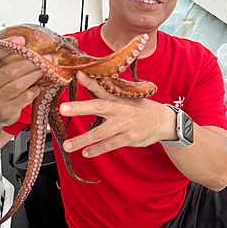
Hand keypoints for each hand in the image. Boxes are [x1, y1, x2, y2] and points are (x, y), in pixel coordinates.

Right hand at [0, 36, 47, 126]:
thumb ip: (1, 60)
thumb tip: (25, 45)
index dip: (7, 45)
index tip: (22, 40)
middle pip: (10, 71)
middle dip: (29, 63)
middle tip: (42, 59)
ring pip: (19, 85)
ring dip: (34, 76)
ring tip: (42, 70)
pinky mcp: (5, 110)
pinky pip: (25, 97)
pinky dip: (34, 90)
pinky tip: (36, 86)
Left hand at [60, 71, 176, 157]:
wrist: (163, 121)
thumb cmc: (140, 108)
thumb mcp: (126, 97)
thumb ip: (107, 93)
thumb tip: (86, 81)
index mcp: (118, 98)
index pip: (101, 87)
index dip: (89, 80)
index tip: (77, 74)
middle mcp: (120, 109)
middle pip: (97, 107)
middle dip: (79, 108)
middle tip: (63, 108)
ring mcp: (124, 125)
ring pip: (100, 132)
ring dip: (82, 139)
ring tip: (67, 145)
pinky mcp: (129, 138)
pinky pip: (110, 145)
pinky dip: (97, 150)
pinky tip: (86, 152)